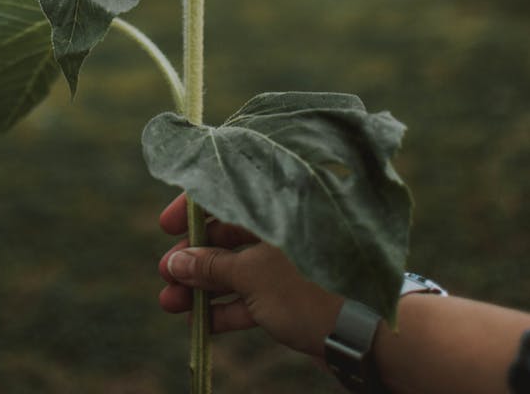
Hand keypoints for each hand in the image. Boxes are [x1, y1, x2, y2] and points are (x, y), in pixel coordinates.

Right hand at [158, 193, 342, 359]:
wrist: (365, 336)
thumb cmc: (308, 290)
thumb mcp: (252, 277)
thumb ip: (211, 267)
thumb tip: (175, 262)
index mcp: (277, 208)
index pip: (227, 194)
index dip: (192, 208)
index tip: (165, 226)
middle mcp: (281, 229)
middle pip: (227, 235)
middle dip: (192, 255)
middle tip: (164, 273)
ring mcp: (286, 264)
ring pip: (236, 268)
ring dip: (202, 285)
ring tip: (169, 302)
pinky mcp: (291, 295)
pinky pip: (251, 295)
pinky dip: (226, 306)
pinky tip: (198, 322)